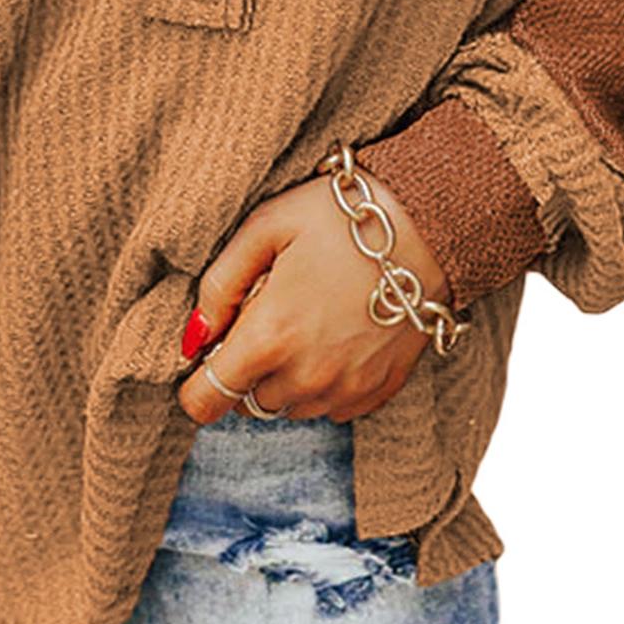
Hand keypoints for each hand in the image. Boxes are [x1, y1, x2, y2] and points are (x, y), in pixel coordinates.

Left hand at [176, 167, 453, 424]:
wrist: (429, 224)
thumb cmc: (341, 216)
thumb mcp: (265, 227)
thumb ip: (220, 285)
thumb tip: (194, 336)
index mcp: (271, 337)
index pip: (207, 401)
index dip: (196, 383)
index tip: (209, 354)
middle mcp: (307, 376)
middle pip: (248, 401)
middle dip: (246, 367)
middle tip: (269, 312)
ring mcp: (347, 389)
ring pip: (290, 407)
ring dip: (285, 376)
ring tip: (306, 318)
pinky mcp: (379, 391)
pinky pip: (332, 407)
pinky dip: (324, 380)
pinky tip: (336, 334)